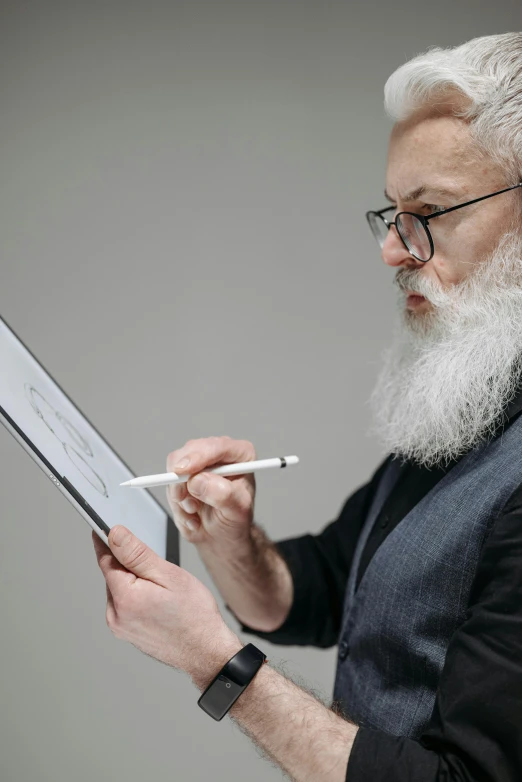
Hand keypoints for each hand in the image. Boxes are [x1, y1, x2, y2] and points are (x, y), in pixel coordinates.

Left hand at [92, 525, 241, 683]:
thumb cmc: (195, 615)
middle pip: (113, 575)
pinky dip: (137, 596)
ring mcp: (121, 627)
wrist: (206, 651)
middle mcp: (116, 616)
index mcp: (124, 598)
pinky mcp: (127, 633)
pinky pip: (125, 605)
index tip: (103, 525)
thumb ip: (137, 554)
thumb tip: (114, 535)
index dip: (105, 540)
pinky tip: (158, 601)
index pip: (105, 559)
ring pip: (119, 589)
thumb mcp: (168, 575)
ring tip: (162, 589)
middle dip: (129, 564)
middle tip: (156, 566)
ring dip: (133, 581)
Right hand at [165, 436, 255, 547]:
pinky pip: (169, 484)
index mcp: (239, 455)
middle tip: (189, 502)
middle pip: (190, 451)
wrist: (221, 534)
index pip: (217, 446)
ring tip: (195, 511)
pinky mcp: (182, 475)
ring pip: (174, 468)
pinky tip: (191, 514)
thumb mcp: (237, 510)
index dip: (198, 456)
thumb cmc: (235, 519)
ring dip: (181, 496)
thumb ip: (222, 495)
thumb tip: (198, 480)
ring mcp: (197, 463)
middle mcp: (217, 454)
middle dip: (184, 479)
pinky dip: (176, 503)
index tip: (184, 471)